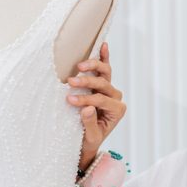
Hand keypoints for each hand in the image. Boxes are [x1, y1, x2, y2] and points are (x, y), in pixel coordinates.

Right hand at [67, 43, 125, 171]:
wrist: (89, 140)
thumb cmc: (90, 139)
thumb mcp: (90, 136)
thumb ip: (90, 123)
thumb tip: (87, 108)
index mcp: (117, 110)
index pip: (101, 100)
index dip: (85, 99)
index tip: (69, 99)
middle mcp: (116, 98)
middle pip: (103, 84)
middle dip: (86, 82)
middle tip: (70, 82)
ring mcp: (110, 90)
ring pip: (105, 73)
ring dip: (92, 67)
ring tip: (79, 66)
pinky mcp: (103, 85)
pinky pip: (105, 69)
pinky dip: (104, 56)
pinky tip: (103, 45)